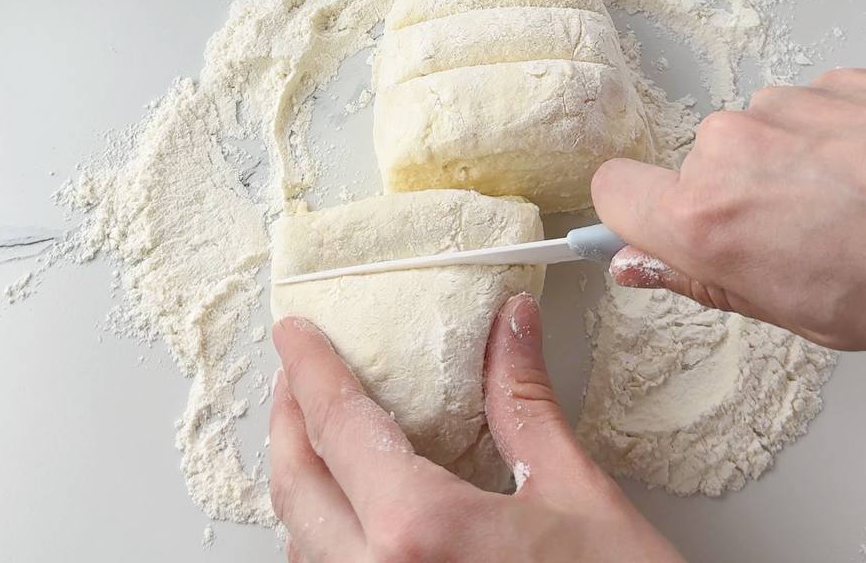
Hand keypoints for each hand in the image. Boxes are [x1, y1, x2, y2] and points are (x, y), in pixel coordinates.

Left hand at [270, 297, 684, 562]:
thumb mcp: (575, 495)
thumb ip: (524, 402)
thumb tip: (510, 324)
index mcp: (417, 534)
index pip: (340, 426)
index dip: (310, 370)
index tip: (294, 333)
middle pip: (296, 486)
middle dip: (289, 421)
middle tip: (297, 375)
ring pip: (301, 545)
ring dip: (303, 482)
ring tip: (322, 436)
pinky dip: (323, 537)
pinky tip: (351, 513)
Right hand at [592, 68, 865, 350]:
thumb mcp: (798, 314)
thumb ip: (703, 281)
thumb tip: (639, 265)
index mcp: (707, 218)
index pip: (612, 191)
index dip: (632, 216)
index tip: (652, 233)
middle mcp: (728, 148)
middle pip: (695, 169)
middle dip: (733, 200)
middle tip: (797, 240)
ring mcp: (781, 106)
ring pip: (754, 138)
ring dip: (787, 169)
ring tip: (850, 208)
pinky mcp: (829, 78)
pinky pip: (805, 111)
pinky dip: (830, 140)